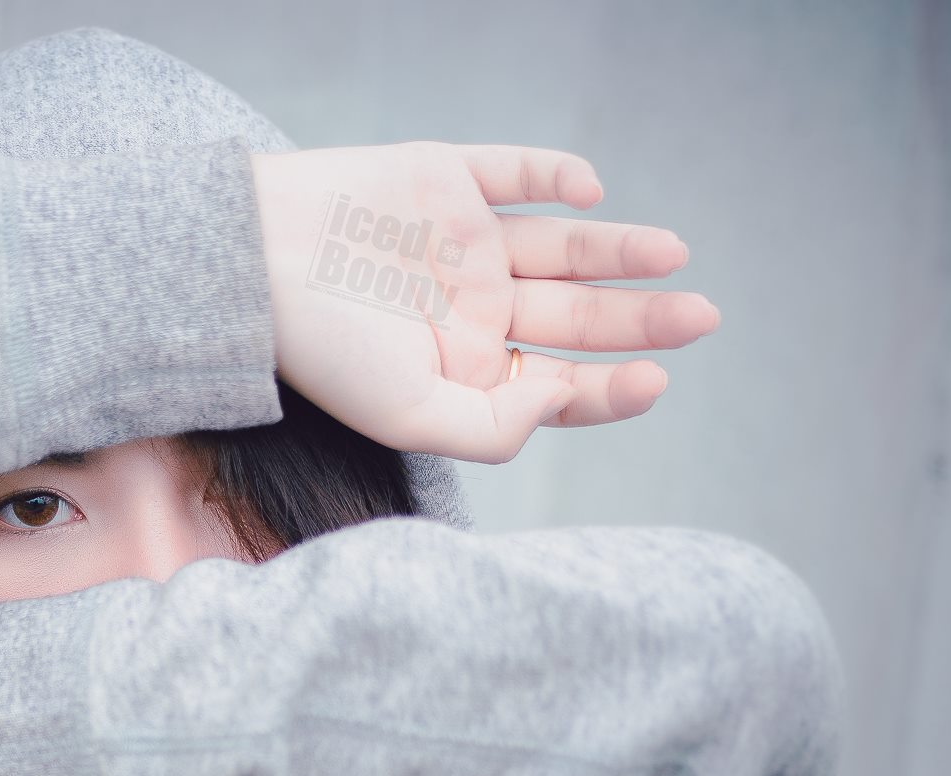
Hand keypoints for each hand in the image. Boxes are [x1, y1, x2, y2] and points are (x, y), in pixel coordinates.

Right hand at [249, 142, 717, 462]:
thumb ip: (493, 429)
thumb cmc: (320, 350)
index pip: (557, 384)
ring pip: (562, 246)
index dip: (611, 387)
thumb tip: (563, 400)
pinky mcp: (444, 179)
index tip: (655, 380)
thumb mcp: (409, 416)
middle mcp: (472, 306)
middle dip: (641, 319)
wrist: (248, 262)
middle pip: (575, 316)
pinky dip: (555, 175)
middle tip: (703, 317)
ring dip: (618, 249)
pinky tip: (592, 191)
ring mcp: (462, 241)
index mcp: (464, 369)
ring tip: (673, 253)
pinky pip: (514, 172)